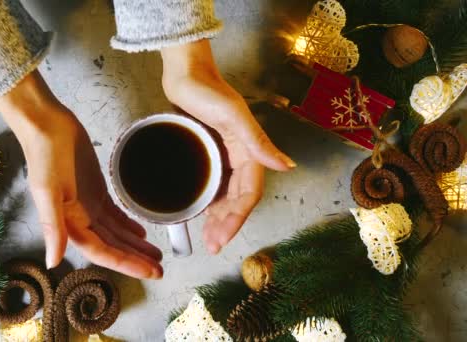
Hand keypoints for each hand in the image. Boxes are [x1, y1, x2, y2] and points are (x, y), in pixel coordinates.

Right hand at [0, 71, 162, 278]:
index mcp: (68, 223)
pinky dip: (128, 225)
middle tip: (161, 269)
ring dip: (135, 245)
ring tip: (157, 255)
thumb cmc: (45, 155)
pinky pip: (114, 215)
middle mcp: (79, 219)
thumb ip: (53, 227)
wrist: (47, 125)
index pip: (101, 252)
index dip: (126, 264)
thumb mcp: (48, 190)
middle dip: (135, 259)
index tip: (149, 272)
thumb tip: (53, 261)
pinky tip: (142, 232)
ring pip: (116, 233)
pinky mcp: (96, 190)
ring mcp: (88, 205)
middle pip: (112, 246)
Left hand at [161, 40, 295, 253]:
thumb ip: (259, 142)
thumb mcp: (235, 117)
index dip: (237, 218)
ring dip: (218, 217)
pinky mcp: (205, 151)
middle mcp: (238, 156)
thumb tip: (287, 166)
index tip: (222, 238)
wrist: (185, 72)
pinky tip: (201, 212)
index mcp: (249, 150)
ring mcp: (221, 155)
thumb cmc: (209, 91)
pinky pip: (212, 183)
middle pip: (237, 199)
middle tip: (212, 245)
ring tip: (207, 237)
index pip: (248, 193)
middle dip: (227, 224)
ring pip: (224, 194)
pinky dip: (208, 199)